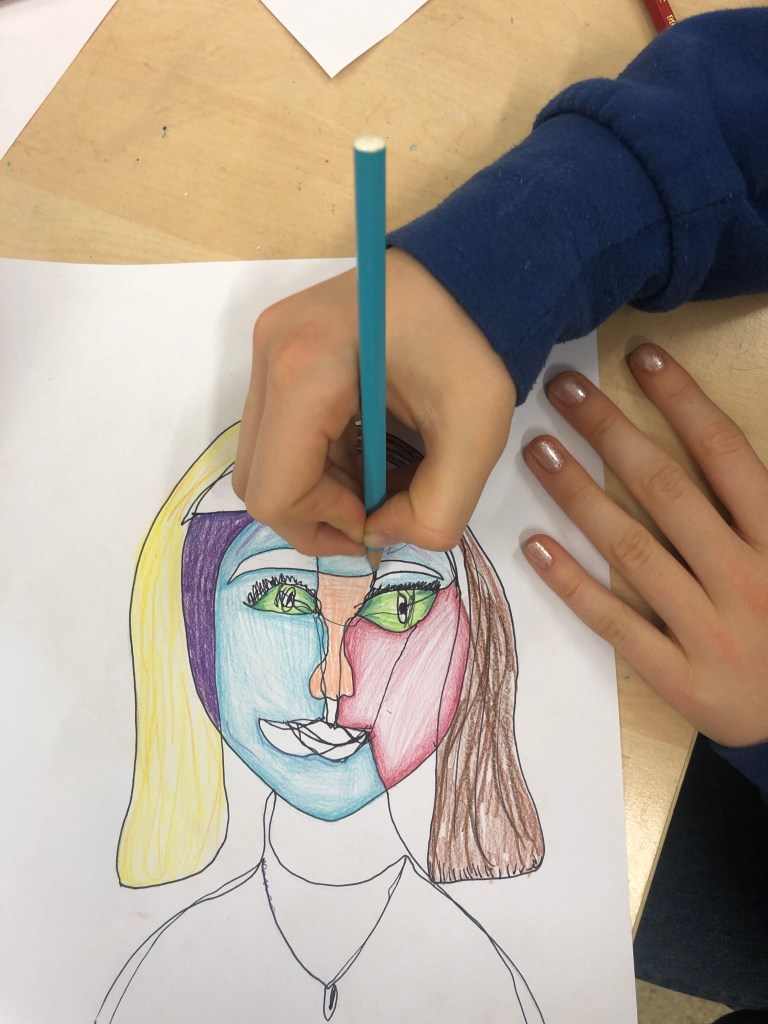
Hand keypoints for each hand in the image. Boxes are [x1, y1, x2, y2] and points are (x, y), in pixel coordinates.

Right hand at [233, 248, 515, 555]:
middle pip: (258, 478)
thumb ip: (434, 515)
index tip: (379, 520)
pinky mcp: (278, 346)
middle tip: (375, 514)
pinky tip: (366, 455)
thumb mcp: (476, 438)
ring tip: (379, 482)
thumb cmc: (477, 342)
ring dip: (317, 488)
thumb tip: (381, 534)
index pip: (276, 490)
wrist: (474, 269)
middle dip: (316, 513)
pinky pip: (277, 429)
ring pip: (264, 458)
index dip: (325, 524)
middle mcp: (269, 353)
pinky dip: (315, 459)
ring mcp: (267, 345)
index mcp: (305, 370)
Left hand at [522, 343, 767, 747]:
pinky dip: (575, 585)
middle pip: (668, 490)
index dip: (683, 400)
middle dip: (612, 433)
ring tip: (536, 450)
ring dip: (580, 496)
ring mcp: (711, 629)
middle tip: (563, 389)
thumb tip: (718, 444)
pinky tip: (535, 547)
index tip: (641, 357)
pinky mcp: (680, 675)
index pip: (726, 454)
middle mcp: (746, 577)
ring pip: (634, 550)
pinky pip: (618, 623)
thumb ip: (759, 502)